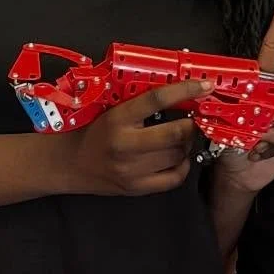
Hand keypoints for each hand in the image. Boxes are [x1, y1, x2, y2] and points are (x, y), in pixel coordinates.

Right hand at [58, 80, 211, 196]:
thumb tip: (178, 93)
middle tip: (192, 120)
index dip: (185, 90)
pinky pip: (173, 178)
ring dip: (186, 145)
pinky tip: (177, 158)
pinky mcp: (136, 187)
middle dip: (190, 126)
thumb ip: (140, 105)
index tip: (204, 86)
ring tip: (181, 138)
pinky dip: (182, 166)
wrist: (70, 163)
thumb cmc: (93, 133)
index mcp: (118, 119)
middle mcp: (125, 145)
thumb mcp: (112, 111)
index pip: (157, 99)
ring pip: (177, 155)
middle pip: (174, 133)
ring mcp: (131, 169)